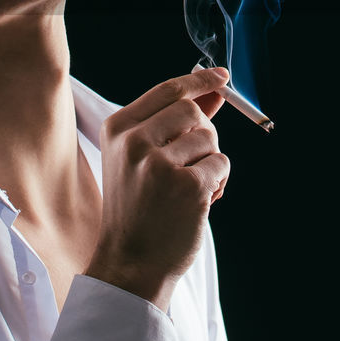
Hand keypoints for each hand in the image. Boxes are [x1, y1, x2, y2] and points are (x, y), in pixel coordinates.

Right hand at [84, 66, 230, 311]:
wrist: (131, 263)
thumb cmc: (138, 209)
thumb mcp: (142, 159)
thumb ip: (174, 123)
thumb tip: (212, 89)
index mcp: (117, 129)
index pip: (167, 90)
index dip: (198, 81)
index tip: (220, 77)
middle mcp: (134, 142)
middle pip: (192, 111)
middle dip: (203, 133)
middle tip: (193, 161)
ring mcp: (159, 164)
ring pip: (210, 138)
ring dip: (210, 161)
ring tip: (191, 188)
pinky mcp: (187, 186)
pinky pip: (222, 164)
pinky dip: (219, 182)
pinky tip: (200, 201)